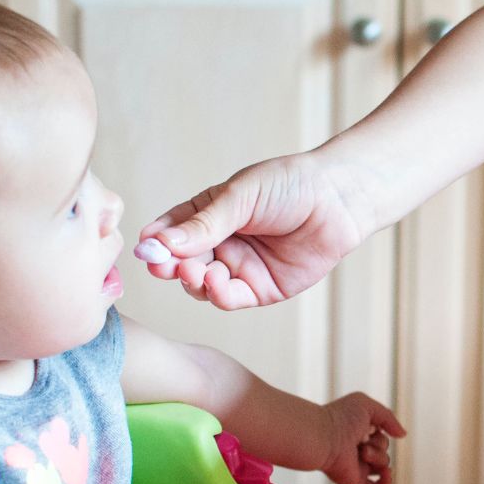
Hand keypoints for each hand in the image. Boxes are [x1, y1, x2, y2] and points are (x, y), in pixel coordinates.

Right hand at [137, 152, 370, 310]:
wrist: (338, 199)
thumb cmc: (290, 185)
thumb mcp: (240, 197)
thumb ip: (203, 224)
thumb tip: (159, 243)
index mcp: (209, 214)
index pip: (171, 231)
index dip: (156, 242)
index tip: (145, 248)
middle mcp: (220, 243)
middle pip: (181, 262)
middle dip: (169, 265)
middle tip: (163, 266)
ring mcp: (239, 267)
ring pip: (201, 284)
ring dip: (192, 281)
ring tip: (194, 271)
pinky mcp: (261, 289)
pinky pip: (230, 298)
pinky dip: (218, 294)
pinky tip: (216, 281)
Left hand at [318, 392, 404, 483]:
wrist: (324, 437)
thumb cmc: (341, 418)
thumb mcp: (367, 406)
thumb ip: (388, 417)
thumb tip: (402, 435)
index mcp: (358, 435)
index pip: (380, 435)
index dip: (379, 430)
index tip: (366, 425)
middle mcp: (357, 451)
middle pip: (384, 450)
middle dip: (379, 444)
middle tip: (361, 439)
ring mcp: (357, 467)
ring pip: (383, 467)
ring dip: (378, 457)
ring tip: (361, 451)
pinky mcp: (355, 482)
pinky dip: (386, 483)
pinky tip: (387, 473)